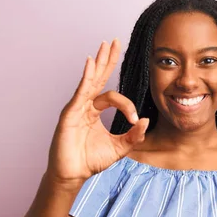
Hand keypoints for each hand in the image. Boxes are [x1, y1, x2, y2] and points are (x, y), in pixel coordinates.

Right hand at [46, 39, 148, 185]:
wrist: (74, 174)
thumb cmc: (91, 161)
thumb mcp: (119, 148)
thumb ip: (133, 136)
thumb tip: (146, 121)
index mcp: (95, 111)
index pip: (114, 97)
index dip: (128, 106)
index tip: (135, 120)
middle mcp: (86, 105)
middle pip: (98, 77)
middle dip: (107, 59)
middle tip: (115, 41)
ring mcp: (77, 107)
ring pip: (90, 80)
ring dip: (99, 62)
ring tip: (105, 45)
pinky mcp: (70, 113)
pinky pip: (80, 91)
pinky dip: (86, 77)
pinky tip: (91, 62)